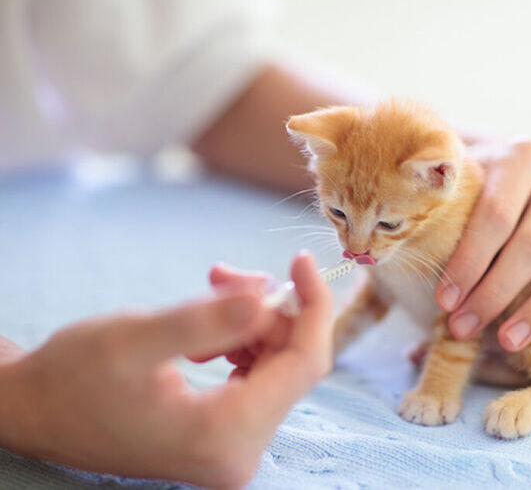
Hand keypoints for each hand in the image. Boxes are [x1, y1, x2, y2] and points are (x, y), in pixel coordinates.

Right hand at [0, 252, 332, 489]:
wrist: (37, 413)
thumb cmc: (74, 377)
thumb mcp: (136, 337)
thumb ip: (206, 319)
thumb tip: (268, 295)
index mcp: (225, 434)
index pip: (303, 364)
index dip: (312, 306)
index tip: (299, 259)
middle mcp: (239, 452)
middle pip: (289, 363)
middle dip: (268, 308)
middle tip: (224, 273)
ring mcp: (232, 448)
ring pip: (273, 365)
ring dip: (250, 321)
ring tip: (208, 291)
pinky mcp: (222, 437)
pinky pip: (254, 377)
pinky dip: (239, 341)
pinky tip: (203, 328)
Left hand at [435, 139, 530, 350]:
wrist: (513, 175)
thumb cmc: (467, 192)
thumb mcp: (448, 186)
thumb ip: (423, 209)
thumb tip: (371, 257)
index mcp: (519, 156)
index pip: (495, 214)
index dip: (469, 261)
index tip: (444, 300)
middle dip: (495, 292)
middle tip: (464, 327)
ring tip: (507, 341)